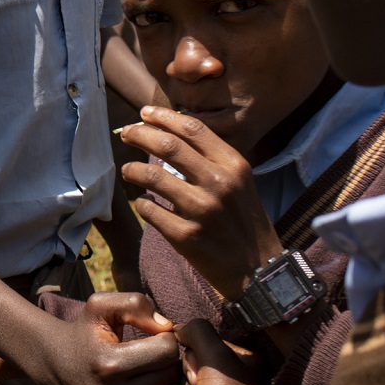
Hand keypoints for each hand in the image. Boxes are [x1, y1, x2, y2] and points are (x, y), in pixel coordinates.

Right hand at [35, 292, 186, 384]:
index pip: (167, 350)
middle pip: (172, 375)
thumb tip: (168, 327)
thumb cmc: (85, 331)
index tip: (151, 337)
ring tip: (156, 376)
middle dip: (169, 361)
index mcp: (109, 364)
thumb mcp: (101, 305)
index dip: (164, 337)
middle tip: (153, 357)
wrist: (55, 364)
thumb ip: (136, 304)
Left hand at [119, 107, 283, 300]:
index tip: (144, 113)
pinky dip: (141, 203)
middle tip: (126, 133)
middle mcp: (219, 183)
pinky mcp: (186, 236)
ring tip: (128, 170)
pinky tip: (143, 203)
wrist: (259, 271)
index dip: (163, 117)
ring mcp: (202, 210)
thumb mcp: (239, 182)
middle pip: (168, 146)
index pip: (192, 129)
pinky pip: (149, 210)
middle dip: (140, 135)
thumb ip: (210, 158)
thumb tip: (168, 133)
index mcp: (234, 165)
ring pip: (152, 177)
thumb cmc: (243, 221)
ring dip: (133, 170)